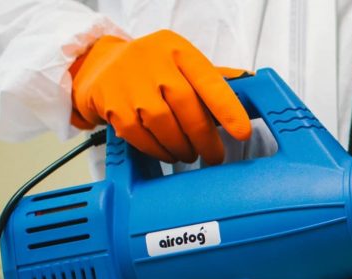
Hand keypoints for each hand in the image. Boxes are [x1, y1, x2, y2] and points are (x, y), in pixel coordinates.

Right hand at [70, 30, 251, 164]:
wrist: (100, 65)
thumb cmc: (152, 66)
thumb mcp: (182, 62)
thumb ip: (213, 77)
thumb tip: (251, 85)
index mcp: (177, 50)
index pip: (209, 80)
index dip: (228, 108)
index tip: (242, 132)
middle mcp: (153, 62)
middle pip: (186, 106)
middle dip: (205, 137)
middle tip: (214, 155)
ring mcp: (129, 83)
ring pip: (163, 123)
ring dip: (181, 146)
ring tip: (190, 154)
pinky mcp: (112, 105)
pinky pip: (140, 136)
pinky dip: (158, 150)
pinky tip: (168, 153)